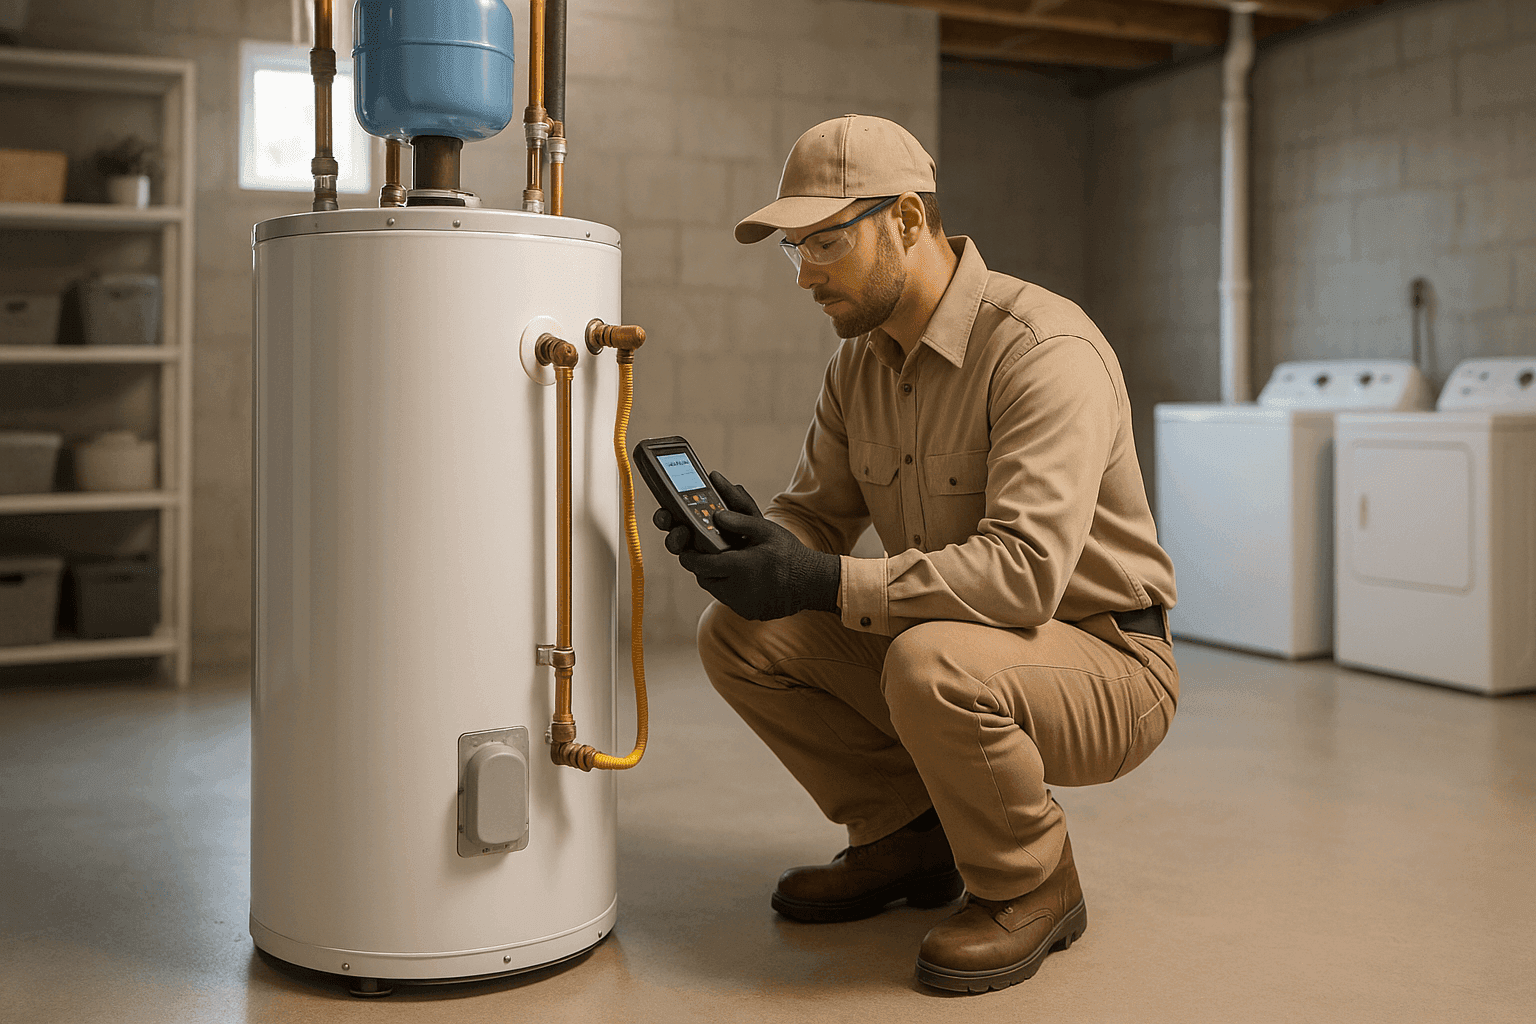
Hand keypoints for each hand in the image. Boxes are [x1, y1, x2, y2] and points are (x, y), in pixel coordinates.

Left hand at [651, 471, 839, 620]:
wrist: (812, 583)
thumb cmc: (789, 553)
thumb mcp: (766, 530)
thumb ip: (740, 521)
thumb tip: (716, 515)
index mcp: (740, 567)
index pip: (700, 564)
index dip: (690, 556)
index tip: (688, 548)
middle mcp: (738, 590)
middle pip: (705, 578)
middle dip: (703, 566)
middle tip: (708, 553)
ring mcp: (742, 605)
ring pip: (715, 590)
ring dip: (716, 577)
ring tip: (727, 563)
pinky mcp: (748, 613)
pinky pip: (729, 600)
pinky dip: (730, 588)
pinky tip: (742, 577)